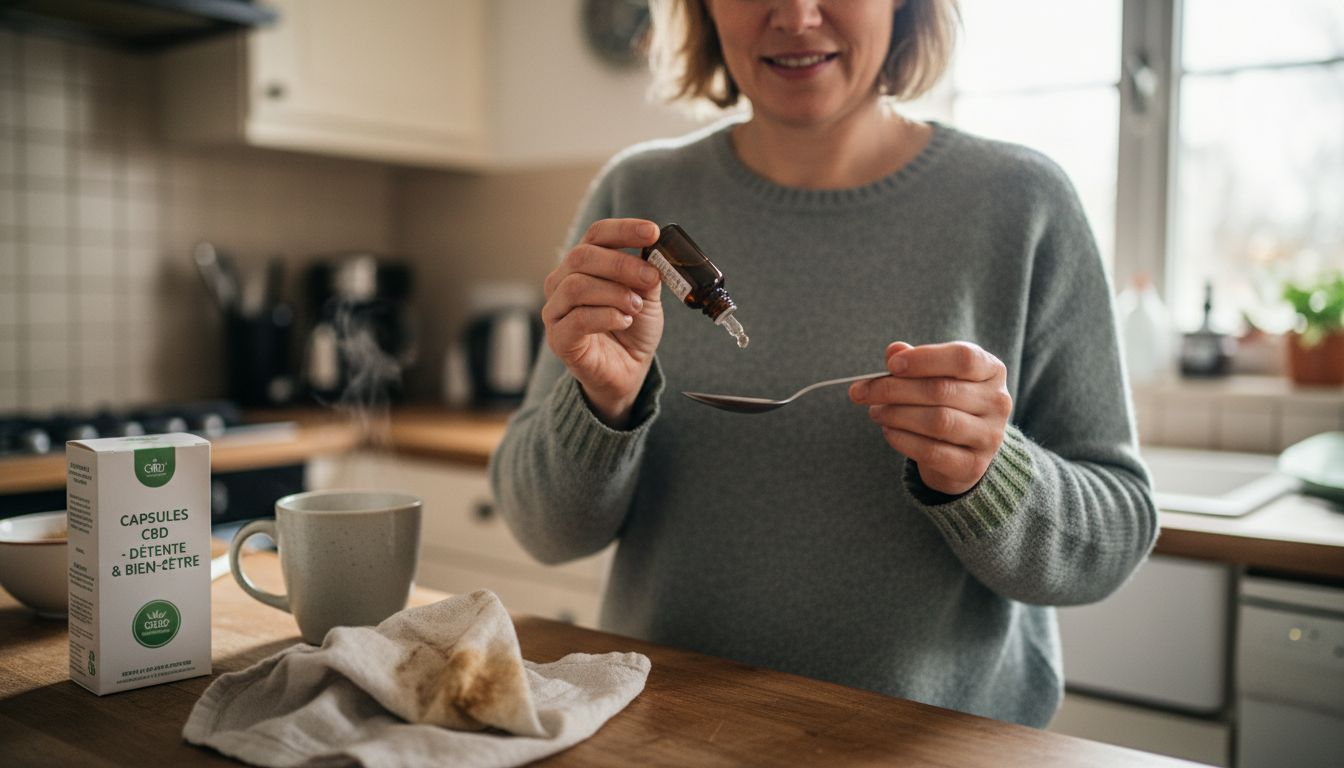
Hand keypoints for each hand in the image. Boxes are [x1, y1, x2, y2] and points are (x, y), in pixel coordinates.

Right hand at [542, 218, 663, 426]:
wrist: (627, 371)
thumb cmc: (632, 329)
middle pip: (582, 256)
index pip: (596, 235)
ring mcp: (556, 311)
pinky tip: (623, 321)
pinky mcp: (559, 339)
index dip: (623, 229)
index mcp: (583, 265)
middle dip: (621, 264)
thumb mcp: (647, 296)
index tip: (652, 232)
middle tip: (650, 279)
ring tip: (636, 307)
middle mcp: (562, 282)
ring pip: (576, 286)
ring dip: (614, 293)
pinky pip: (576, 320)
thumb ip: (647, 274)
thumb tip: (655, 253)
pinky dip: (606, 317)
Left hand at [849, 341, 1012, 495]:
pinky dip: (903, 439)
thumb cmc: (946, 403)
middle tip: (862, 392)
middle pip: (941, 390)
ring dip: (897, 414)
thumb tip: (893, 351)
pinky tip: (888, 431)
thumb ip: (916, 361)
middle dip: (894, 389)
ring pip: (937, 421)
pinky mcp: (973, 465)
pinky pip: (932, 451)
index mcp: (992, 370)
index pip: (963, 358)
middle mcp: (998, 402)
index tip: (891, 365)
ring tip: (875, 411)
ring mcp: (989, 436)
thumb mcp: (935, 376)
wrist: (964, 451)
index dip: (924, 359)